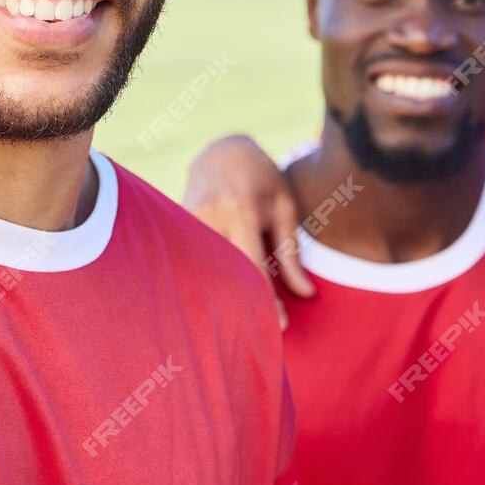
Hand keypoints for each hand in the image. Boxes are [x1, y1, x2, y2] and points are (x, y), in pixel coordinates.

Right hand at [185, 134, 311, 325]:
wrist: (222, 150)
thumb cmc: (262, 180)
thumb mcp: (285, 207)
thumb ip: (292, 252)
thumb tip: (308, 294)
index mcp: (242, 210)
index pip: (252, 266)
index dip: (265, 300)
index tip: (279, 327)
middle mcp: (210, 215)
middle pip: (225, 274)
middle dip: (243, 306)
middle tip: (259, 333)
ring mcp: (188, 220)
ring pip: (206, 271)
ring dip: (222, 297)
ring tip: (237, 323)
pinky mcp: (176, 225)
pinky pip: (194, 261)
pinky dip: (207, 281)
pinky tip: (217, 301)